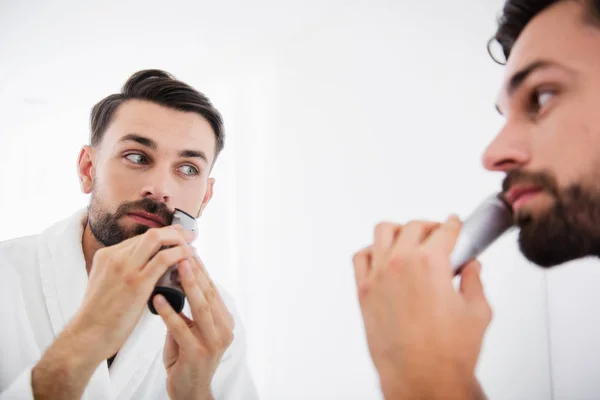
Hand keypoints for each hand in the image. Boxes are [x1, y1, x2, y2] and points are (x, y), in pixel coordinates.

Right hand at [69, 225, 196, 363]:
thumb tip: (145, 271)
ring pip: (158, 240)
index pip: (141, 238)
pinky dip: (179, 255)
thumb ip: (122, 273)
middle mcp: (115, 256)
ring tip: (193, 247)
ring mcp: (125, 267)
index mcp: (107, 256)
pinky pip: (163, 259)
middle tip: (190, 237)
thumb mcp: (106, 285)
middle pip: (151, 234)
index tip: (177, 237)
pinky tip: (189, 259)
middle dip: (174, 232)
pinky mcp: (136, 282)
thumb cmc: (99, 318)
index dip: (162, 235)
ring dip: (179, 241)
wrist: (86, 337)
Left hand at [152, 255, 233, 399]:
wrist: (189, 392)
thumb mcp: (194, 331)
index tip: (189, 251)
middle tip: (183, 251)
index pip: (213, 290)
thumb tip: (176, 282)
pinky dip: (169, 312)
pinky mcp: (197, 353)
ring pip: (201, 307)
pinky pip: (181, 328)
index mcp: (224, 322)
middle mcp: (223, 330)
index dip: (202, 270)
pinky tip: (158, 298)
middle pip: (209, 294)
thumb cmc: (187, 359)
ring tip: (175, 266)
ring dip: (188, 285)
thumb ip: (190, 311)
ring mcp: (213, 343)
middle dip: (196, 271)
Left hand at [353, 216, 491, 399]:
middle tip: (438, 235)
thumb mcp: (477, 312)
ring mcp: (378, 276)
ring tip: (409, 240)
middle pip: (413, 227)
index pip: (444, 230)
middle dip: (430, 227)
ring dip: (399, 232)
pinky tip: (382, 257)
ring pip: (383, 232)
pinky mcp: (363, 291)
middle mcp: (400, 263)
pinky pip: (361, 257)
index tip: (454, 225)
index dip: (453, 225)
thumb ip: (474, 282)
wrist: (421, 379)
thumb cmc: (448, 353)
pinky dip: (372, 251)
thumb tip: (471, 268)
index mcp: (430, 263)